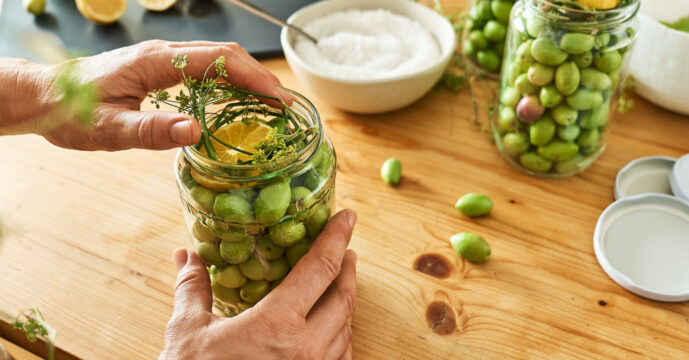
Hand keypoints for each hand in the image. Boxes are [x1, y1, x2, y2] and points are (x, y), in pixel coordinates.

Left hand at [0, 40, 290, 150]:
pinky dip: (231, 83)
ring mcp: (164, 59)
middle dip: (260, 78)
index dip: (254, 78)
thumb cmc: (72, 112)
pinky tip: (240, 103)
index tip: (279, 100)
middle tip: (286, 108)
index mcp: (156, 61)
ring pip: (219, 60)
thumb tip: (196, 131)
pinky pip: (205, 69)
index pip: (219, 60)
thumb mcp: (108, 129)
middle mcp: (164, 54)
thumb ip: (151, 130)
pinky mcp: (161, 69)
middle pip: (226, 55)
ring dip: (249, 79)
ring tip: (272, 107)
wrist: (45, 98)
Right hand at [160, 210, 357, 359]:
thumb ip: (193, 289)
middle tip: (347, 251)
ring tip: (338, 286)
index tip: (348, 217)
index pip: (320, 268)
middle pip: (344, 298)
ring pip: (346, 329)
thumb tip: (186, 256)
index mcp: (278, 325)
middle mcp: (306, 350)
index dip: (337, 237)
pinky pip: (340, 357)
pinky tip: (331, 330)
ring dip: (346, 303)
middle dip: (349, 270)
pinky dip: (340, 336)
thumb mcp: (188, 332)